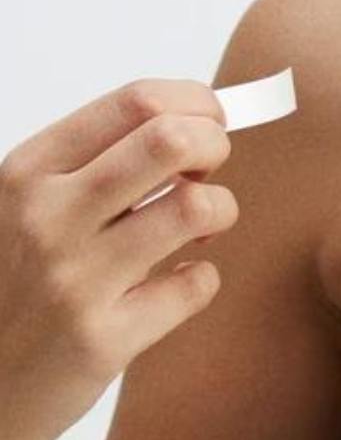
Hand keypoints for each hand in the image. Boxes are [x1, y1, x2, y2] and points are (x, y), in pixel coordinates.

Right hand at [0, 79, 237, 439]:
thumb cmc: (13, 284)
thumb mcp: (24, 206)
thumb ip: (94, 165)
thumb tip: (191, 124)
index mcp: (27, 171)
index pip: (135, 102)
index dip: (195, 104)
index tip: (209, 120)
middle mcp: (48, 216)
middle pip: (171, 141)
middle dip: (215, 145)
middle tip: (210, 170)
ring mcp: (76, 279)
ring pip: (195, 208)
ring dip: (220, 209)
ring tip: (201, 226)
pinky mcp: (106, 338)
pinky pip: (196, 285)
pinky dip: (203, 277)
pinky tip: (178, 281)